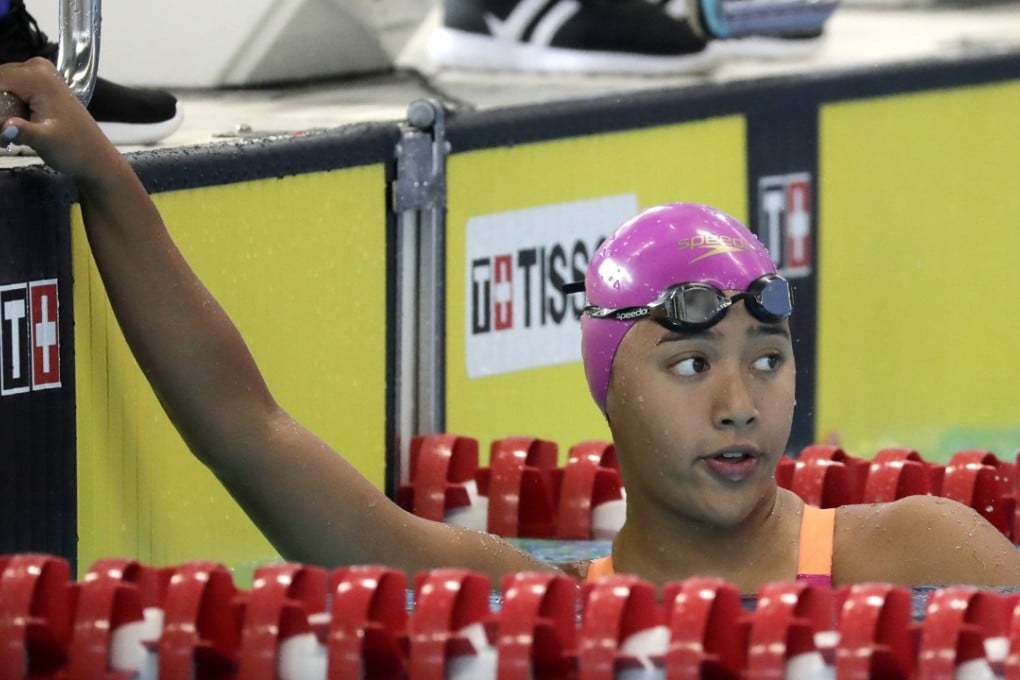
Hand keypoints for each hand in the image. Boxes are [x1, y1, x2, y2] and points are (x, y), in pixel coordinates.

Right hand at [0, 57, 118, 179]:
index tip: (2, 124)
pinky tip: (14, 128)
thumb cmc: (75, 149)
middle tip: (4, 133)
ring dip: (2, 110)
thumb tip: (4, 127)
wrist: (95, 156)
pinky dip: (8, 109)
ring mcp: (39, 74)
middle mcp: (36, 68)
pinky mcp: (39, 85)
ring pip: (1, 87)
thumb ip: (22, 131)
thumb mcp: (45, 141)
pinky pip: (11, 91)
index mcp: (37, 76)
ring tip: (8, 133)